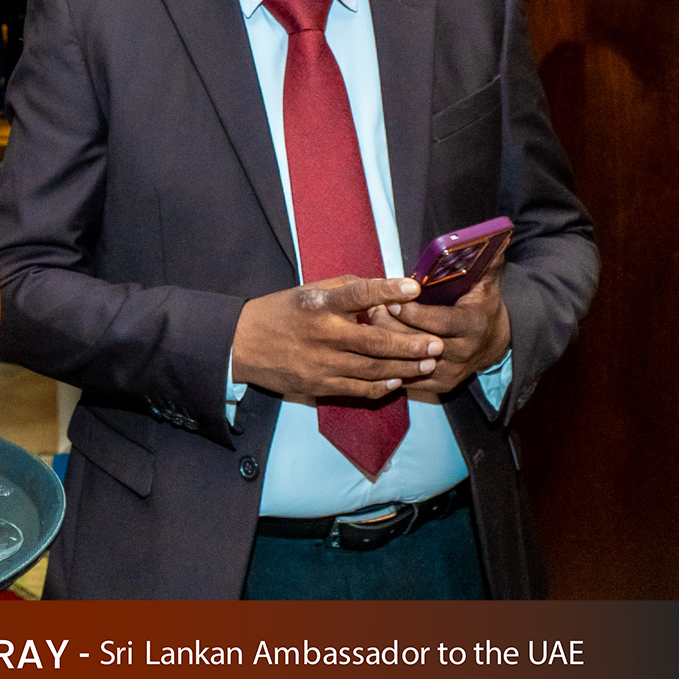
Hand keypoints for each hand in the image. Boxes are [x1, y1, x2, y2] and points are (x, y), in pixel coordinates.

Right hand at [231, 276, 443, 399]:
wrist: (242, 345)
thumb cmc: (280, 312)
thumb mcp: (307, 290)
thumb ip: (344, 288)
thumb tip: (381, 289)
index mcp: (318, 304)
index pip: (357, 294)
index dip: (387, 290)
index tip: (414, 288)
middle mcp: (322, 334)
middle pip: (375, 342)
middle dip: (410, 344)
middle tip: (436, 344)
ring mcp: (322, 363)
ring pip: (373, 369)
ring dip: (404, 368)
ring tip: (428, 364)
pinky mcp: (319, 385)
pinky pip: (358, 389)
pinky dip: (381, 386)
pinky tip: (398, 380)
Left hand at [373, 255, 510, 394]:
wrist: (495, 343)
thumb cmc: (482, 305)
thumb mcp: (487, 283)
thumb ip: (487, 261)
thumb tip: (497, 234)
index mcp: (473, 325)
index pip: (441, 322)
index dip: (415, 313)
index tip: (392, 301)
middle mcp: (464, 352)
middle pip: (420, 343)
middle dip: (393, 327)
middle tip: (370, 310)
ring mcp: (452, 372)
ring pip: (411, 363)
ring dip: (387, 346)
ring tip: (368, 326)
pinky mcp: (441, 386)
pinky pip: (410, 379)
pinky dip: (390, 365)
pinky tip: (372, 350)